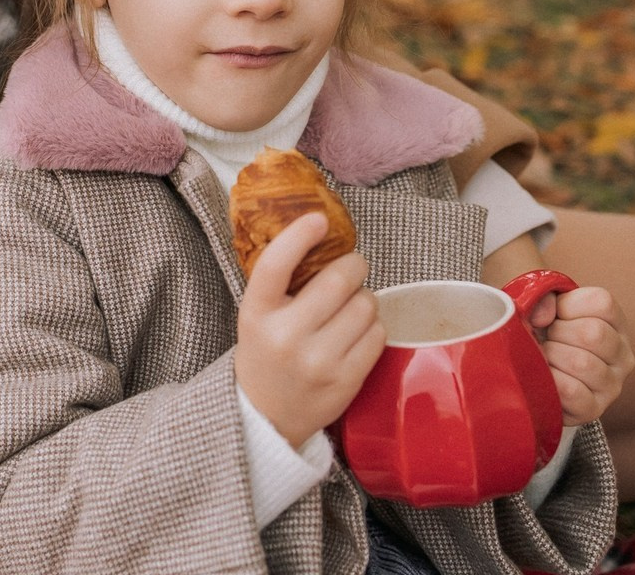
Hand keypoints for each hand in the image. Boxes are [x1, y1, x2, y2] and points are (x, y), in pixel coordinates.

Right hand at [234, 211, 385, 447]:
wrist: (265, 414)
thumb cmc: (265, 350)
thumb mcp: (257, 313)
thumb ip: (282, 280)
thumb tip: (321, 231)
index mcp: (257, 312)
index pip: (276, 264)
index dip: (299, 236)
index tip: (319, 219)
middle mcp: (286, 336)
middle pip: (338, 280)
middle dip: (352, 265)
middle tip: (350, 267)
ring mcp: (318, 361)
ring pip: (365, 304)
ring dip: (363, 297)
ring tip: (349, 307)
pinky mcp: (346, 380)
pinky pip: (377, 333)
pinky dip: (372, 325)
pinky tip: (356, 331)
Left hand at [526, 285, 634, 425]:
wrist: (529, 372)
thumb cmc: (540, 330)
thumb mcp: (541, 303)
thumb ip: (542, 296)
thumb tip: (542, 317)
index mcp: (614, 322)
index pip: (603, 303)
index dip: (568, 305)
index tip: (553, 315)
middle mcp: (622, 354)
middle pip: (594, 334)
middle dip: (558, 332)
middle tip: (547, 339)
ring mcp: (612, 384)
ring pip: (583, 363)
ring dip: (551, 356)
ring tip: (545, 357)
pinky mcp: (594, 409)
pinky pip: (572, 392)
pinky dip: (550, 380)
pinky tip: (544, 376)